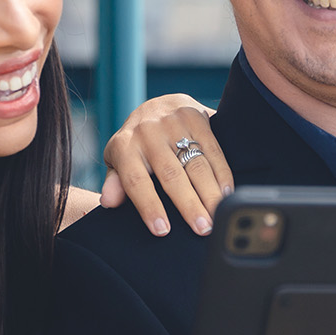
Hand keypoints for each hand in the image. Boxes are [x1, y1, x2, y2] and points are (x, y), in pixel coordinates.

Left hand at [101, 95, 232, 235]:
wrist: (158, 104)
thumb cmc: (137, 142)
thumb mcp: (119, 160)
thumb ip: (115, 182)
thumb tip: (109, 201)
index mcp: (124, 146)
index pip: (135, 181)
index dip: (149, 207)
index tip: (162, 230)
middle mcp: (148, 133)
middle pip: (171, 175)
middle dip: (189, 205)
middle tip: (203, 228)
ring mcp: (173, 123)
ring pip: (195, 164)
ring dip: (210, 193)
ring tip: (217, 214)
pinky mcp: (196, 117)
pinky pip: (213, 149)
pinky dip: (222, 173)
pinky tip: (226, 192)